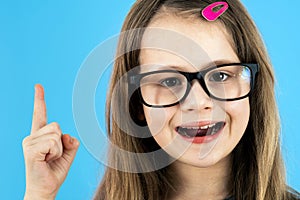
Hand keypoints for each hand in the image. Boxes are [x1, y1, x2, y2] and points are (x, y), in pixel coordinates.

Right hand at [22, 84, 78, 199]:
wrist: (45, 189)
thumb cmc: (54, 172)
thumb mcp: (68, 154)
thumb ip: (70, 141)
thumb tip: (67, 134)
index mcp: (40, 136)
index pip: (40, 115)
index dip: (40, 100)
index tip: (38, 86)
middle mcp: (32, 137)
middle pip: (57, 125)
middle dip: (61, 142)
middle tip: (52, 157)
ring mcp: (29, 142)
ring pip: (56, 134)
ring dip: (59, 149)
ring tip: (48, 159)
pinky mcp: (30, 149)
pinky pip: (53, 142)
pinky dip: (55, 153)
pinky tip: (45, 161)